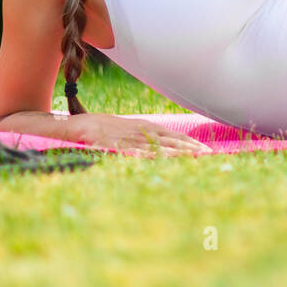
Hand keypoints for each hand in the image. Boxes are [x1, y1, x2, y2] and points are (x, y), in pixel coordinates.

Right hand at [69, 114, 212, 157]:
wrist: (77, 126)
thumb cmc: (104, 129)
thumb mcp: (128, 129)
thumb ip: (145, 137)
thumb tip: (165, 146)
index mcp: (144, 128)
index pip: (173, 135)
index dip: (190, 142)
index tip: (206, 149)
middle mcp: (140, 132)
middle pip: (170, 140)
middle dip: (190, 147)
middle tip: (209, 154)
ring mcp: (128, 138)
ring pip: (157, 146)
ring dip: (176, 152)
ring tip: (195, 158)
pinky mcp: (114, 145)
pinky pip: (134, 151)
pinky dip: (149, 156)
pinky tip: (162, 161)